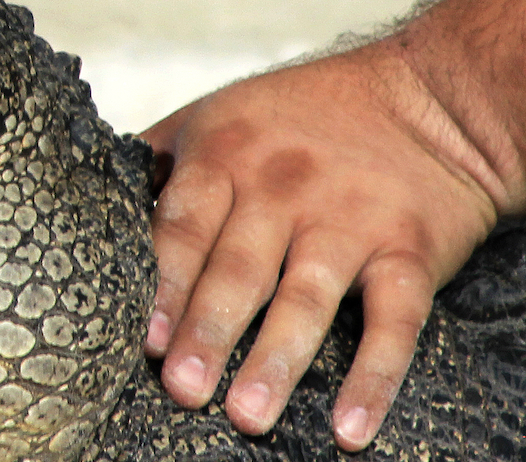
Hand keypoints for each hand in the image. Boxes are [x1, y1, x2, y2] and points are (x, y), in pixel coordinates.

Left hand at [139, 46, 503, 450]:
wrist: (433, 97)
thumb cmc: (309, 113)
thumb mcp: (224, 112)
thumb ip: (161, 160)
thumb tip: (92, 208)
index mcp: (227, 151)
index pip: (185, 224)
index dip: (163, 282)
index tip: (143, 338)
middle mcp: (284, 185)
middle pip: (239, 267)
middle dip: (208, 329)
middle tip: (182, 388)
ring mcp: (349, 218)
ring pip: (307, 298)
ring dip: (277, 361)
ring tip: (247, 416)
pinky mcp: (409, 250)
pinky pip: (394, 321)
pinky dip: (374, 377)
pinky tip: (349, 427)